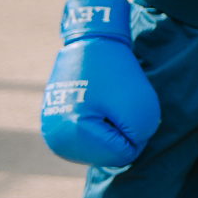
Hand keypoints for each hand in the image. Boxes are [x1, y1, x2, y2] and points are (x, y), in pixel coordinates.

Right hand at [41, 0, 160, 166]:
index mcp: (73, 140)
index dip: (137, 132)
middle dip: (123, 131)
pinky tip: (98, 103)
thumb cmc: (116, 72)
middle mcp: (58, 143)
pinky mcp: (59, 126)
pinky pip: (94, 136)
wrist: (91, 42)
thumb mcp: (142, 107)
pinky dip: (104, 123)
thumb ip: (140, 136)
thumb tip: (127, 148)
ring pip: (104, 146)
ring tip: (106, 102)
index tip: (127, 105)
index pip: (123, 155)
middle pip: (111, 153)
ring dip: (114, 127)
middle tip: (116, 102)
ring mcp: (55, 135)